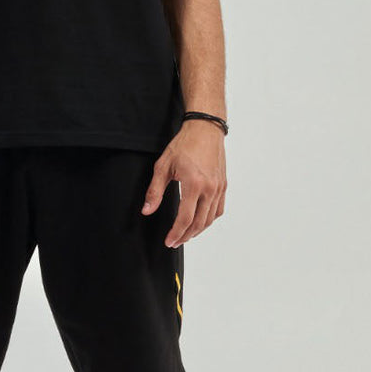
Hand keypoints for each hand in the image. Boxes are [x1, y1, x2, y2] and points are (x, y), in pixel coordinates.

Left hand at [141, 121, 226, 246]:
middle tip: (175, 242)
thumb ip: (155, 191)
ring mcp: (219, 187)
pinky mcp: (223, 185)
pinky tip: (200, 221)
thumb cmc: (183, 145)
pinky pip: (218, 209)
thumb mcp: (163, 166)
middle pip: (199, 223)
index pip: (185, 218)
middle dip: (186, 236)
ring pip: (210, 218)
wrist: (205, 129)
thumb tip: (147, 210)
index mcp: (194, 184)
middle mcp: (210, 188)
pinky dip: (209, 219)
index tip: (169, 241)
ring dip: (198, 230)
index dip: (176, 233)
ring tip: (186, 235)